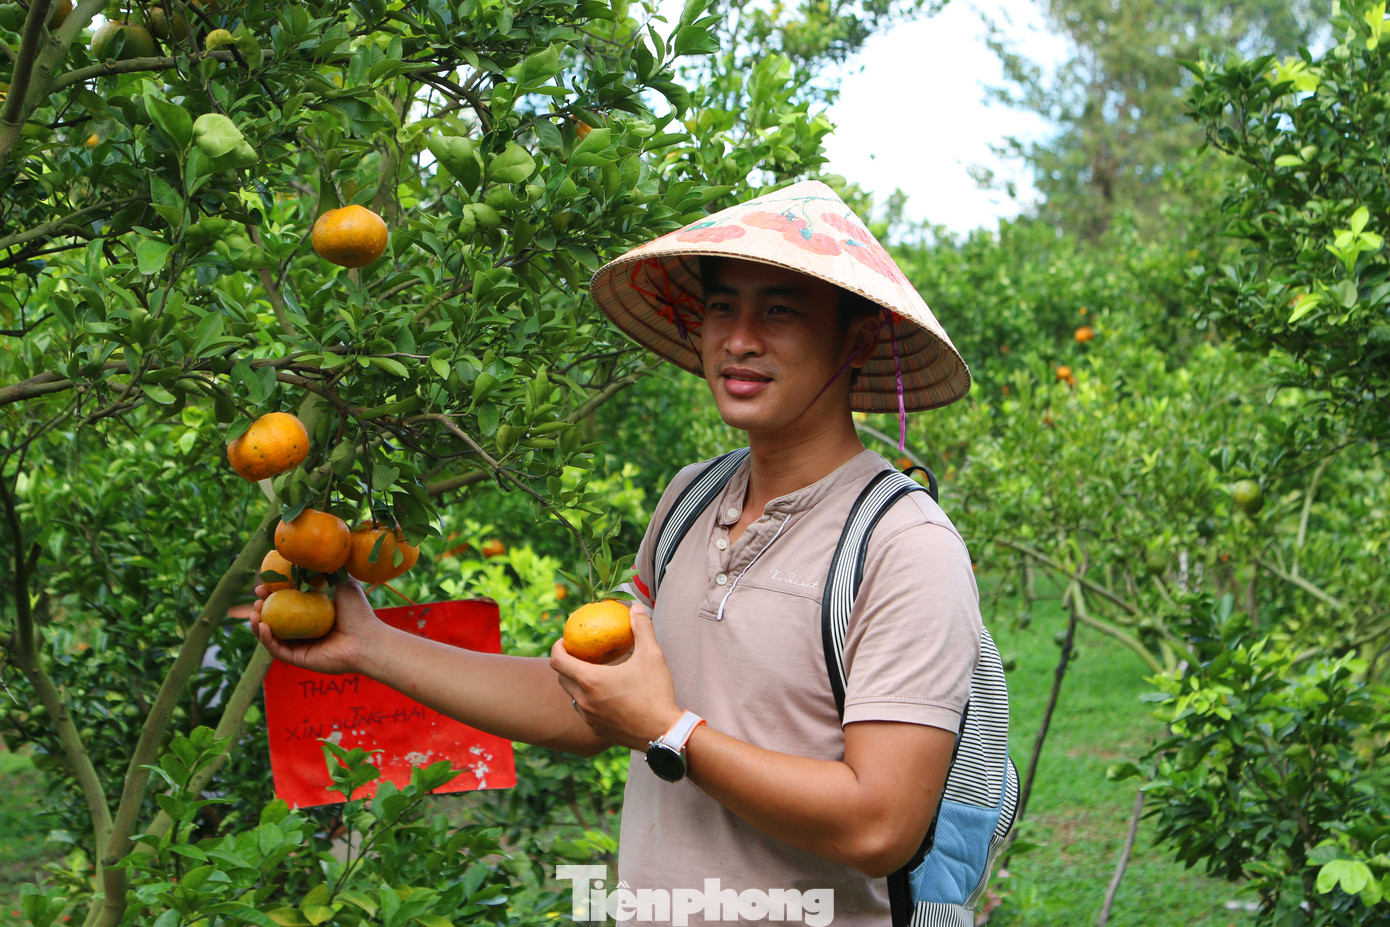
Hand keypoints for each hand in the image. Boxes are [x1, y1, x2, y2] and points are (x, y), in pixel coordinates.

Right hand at [249, 574, 391, 674]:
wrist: (367, 639)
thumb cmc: (358, 612)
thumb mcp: (344, 584)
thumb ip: (330, 571)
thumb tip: (316, 553)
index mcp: (313, 614)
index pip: (287, 603)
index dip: (273, 593)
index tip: (264, 583)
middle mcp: (305, 630)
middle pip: (275, 619)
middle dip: (262, 608)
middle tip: (258, 597)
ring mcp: (301, 645)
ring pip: (272, 636)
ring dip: (258, 624)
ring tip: (253, 612)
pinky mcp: (300, 658)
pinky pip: (277, 650)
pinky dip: (267, 639)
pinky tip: (262, 626)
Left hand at [549, 600, 682, 750]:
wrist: (663, 732)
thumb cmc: (656, 693)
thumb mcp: (652, 656)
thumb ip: (642, 629)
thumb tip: (637, 608)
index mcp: (590, 680)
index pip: (558, 661)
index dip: (557, 647)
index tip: (565, 641)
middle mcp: (584, 700)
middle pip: (562, 678)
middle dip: (566, 664)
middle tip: (579, 655)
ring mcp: (589, 718)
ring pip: (572, 696)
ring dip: (576, 683)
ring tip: (592, 674)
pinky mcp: (596, 730)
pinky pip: (584, 712)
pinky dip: (588, 700)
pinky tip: (604, 695)